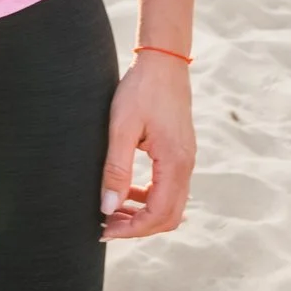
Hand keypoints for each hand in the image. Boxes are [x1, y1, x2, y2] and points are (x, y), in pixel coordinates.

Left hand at [99, 52, 194, 239]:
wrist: (163, 61)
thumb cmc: (140, 89)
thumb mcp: (121, 127)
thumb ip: (116, 169)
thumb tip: (108, 207)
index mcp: (175, 162)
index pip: (158, 214)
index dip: (132, 229)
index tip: (105, 230)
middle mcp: (186, 165)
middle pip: (168, 216)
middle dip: (138, 227)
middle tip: (106, 226)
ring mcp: (186, 159)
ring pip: (170, 204)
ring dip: (143, 213)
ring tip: (112, 211)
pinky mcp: (180, 153)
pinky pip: (169, 187)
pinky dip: (148, 196)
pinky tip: (126, 191)